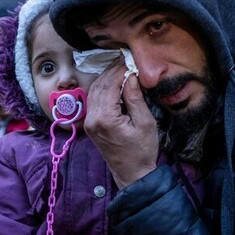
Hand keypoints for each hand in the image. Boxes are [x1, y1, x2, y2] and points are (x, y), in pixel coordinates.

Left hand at [84, 63, 158, 188]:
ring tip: (120, 68)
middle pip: (99, 85)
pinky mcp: (91, 125)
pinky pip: (93, 100)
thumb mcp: (145, 122)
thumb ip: (135, 98)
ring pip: (94, 91)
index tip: (130, 60)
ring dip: (106, 78)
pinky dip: (102, 88)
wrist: (132, 174)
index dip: (120, 70)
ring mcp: (89, 122)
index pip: (110, 85)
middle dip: (112, 71)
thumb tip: (130, 76)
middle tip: (125, 60)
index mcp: (105, 118)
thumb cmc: (142, 151)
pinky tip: (113, 83)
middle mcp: (93, 118)